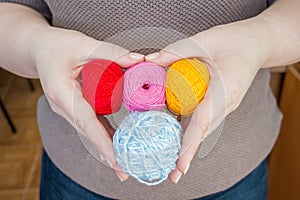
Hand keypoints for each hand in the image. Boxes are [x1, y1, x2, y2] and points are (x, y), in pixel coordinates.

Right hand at [30, 26, 143, 180]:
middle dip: (106, 152)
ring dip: (106, 147)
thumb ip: (111, 53)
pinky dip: (103, 134)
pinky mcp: (74, 108)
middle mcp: (63, 106)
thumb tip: (139, 61)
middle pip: (88, 133)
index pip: (85, 121)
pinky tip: (117, 143)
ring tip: (124, 163)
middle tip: (124, 170)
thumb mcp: (83, 44)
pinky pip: (90, 124)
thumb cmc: (57, 45)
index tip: (115, 159)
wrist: (39, 49)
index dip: (101, 141)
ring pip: (89, 131)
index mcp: (61, 92)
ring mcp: (67, 110)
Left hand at [146, 17, 271, 182]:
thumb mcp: (204, 41)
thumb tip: (148, 60)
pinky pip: (204, 120)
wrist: (255, 44)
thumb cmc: (232, 41)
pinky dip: (191, 132)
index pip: (203, 122)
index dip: (190, 145)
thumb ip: (176, 51)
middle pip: (202, 133)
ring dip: (189, 146)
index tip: (180, 167)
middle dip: (187, 154)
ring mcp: (224, 106)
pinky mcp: (220, 104)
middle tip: (173, 175)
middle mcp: (225, 103)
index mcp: (224, 90)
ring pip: (203, 129)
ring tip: (173, 164)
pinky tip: (178, 138)